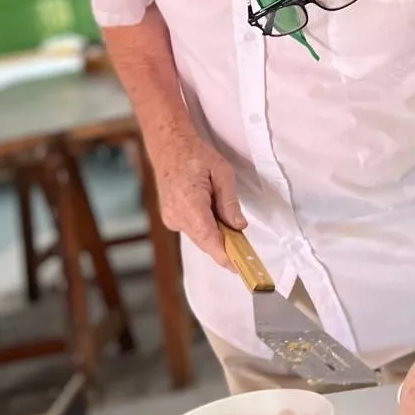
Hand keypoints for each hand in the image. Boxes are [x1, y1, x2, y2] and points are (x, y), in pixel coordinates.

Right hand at [148, 137, 246, 269]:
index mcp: (189, 201)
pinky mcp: (170, 219)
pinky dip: (206, 229)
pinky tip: (214, 217)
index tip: (238, 267)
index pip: (208, 237)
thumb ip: (229, 202)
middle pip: (205, 241)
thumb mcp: (222, 172)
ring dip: (216, 236)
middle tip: (245, 249)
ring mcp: (170, 218)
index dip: (223, 255)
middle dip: (225, 247)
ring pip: (199, 238)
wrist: (169, 147)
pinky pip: (193, 231)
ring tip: (229, 224)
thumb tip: (239, 226)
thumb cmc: (195, 155)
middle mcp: (176, 214)